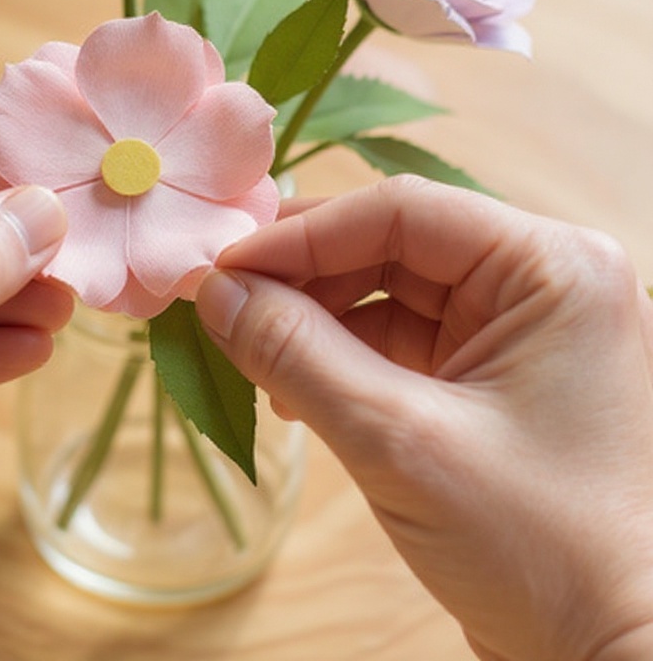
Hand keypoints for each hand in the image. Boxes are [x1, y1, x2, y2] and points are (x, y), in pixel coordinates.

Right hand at [196, 176, 652, 660]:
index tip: (222, 268)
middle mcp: (542, 283)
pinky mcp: (495, 380)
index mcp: (551, 268)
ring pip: (389, 294)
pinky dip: (341, 360)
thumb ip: (296, 354)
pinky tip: (295, 392)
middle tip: (225, 307)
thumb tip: (212, 293)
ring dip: (315, 322)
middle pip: (393, 246)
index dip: (301, 234)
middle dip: (304, 279)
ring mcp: (520, 332)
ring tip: (253, 358)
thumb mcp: (399, 441)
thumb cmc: (543, 552)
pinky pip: (401, 344)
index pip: (402, 212)